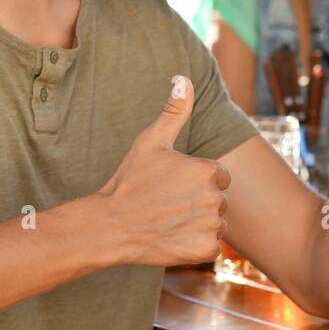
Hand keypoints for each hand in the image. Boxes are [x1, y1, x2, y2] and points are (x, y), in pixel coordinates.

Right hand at [93, 76, 231, 266]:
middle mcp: (215, 197)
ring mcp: (211, 226)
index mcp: (208, 169)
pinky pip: (211, 245)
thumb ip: (174, 111)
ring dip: (199, 223)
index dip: (195, 181)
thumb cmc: (129, 181)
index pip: (217, 175)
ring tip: (168, 220)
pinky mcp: (205, 250)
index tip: (172, 186)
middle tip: (166, 204)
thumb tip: (184, 79)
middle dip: (198, 202)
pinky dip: (195, 244)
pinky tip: (172, 237)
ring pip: (216, 223)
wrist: (110, 226)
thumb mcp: (150, 141)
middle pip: (218, 200)